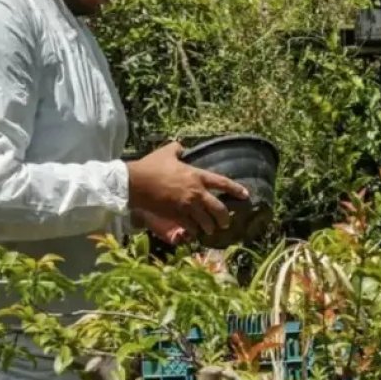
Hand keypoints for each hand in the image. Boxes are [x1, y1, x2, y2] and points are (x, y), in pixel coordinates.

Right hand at [126, 142, 247, 239]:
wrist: (135, 183)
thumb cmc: (151, 166)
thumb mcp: (165, 152)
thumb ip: (176, 148)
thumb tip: (180, 146)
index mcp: (197, 176)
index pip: (222, 182)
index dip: (236, 189)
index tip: (245, 195)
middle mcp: (196, 192)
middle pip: (218, 208)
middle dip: (224, 217)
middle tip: (226, 222)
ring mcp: (187, 206)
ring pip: (206, 221)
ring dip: (209, 227)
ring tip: (210, 230)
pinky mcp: (176, 216)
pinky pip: (191, 227)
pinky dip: (194, 231)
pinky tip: (195, 233)